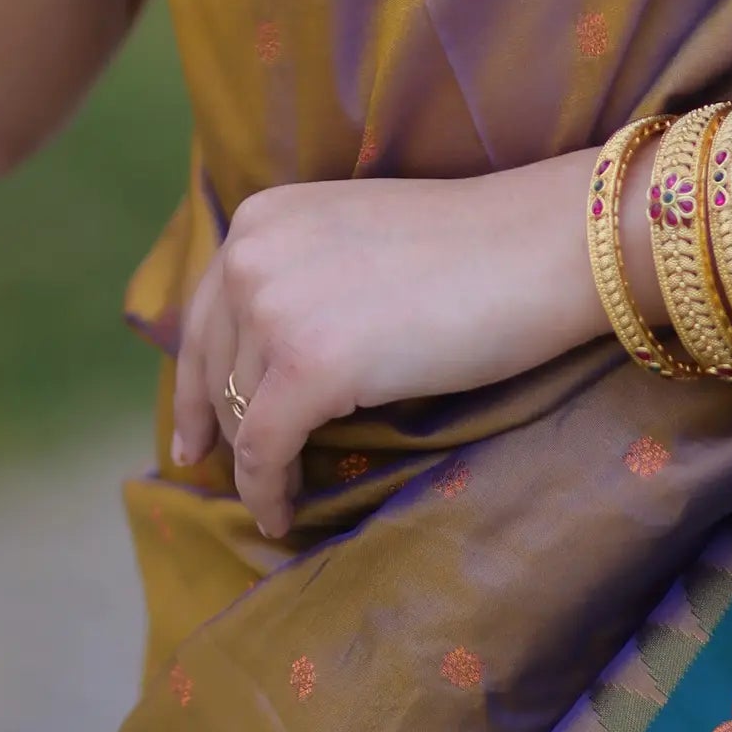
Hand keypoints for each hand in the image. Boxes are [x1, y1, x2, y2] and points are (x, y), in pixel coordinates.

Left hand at [172, 157, 611, 537]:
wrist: (537, 247)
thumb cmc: (471, 248)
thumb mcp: (354, 240)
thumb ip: (300, 278)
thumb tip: (260, 358)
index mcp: (262, 216)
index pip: (206, 315)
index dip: (194, 383)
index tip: (193, 435)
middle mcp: (252, 254)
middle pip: (213, 368)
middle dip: (221, 427)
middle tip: (226, 472)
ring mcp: (275, 308)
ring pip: (241, 414)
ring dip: (258, 461)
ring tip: (281, 494)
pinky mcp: (307, 366)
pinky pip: (265, 451)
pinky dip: (268, 490)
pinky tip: (282, 514)